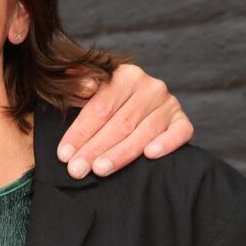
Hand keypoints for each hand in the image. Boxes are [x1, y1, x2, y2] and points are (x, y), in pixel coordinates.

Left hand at [58, 64, 192, 178]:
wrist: (134, 101)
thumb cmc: (103, 100)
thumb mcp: (85, 87)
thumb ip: (78, 83)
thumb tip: (83, 85)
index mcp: (124, 75)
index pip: (100, 108)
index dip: (80, 132)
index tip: (64, 154)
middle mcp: (150, 87)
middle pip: (120, 123)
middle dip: (95, 148)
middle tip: (77, 169)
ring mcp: (168, 104)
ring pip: (144, 132)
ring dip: (121, 153)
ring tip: (100, 170)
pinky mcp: (182, 120)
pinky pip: (180, 132)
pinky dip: (166, 143)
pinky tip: (150, 155)